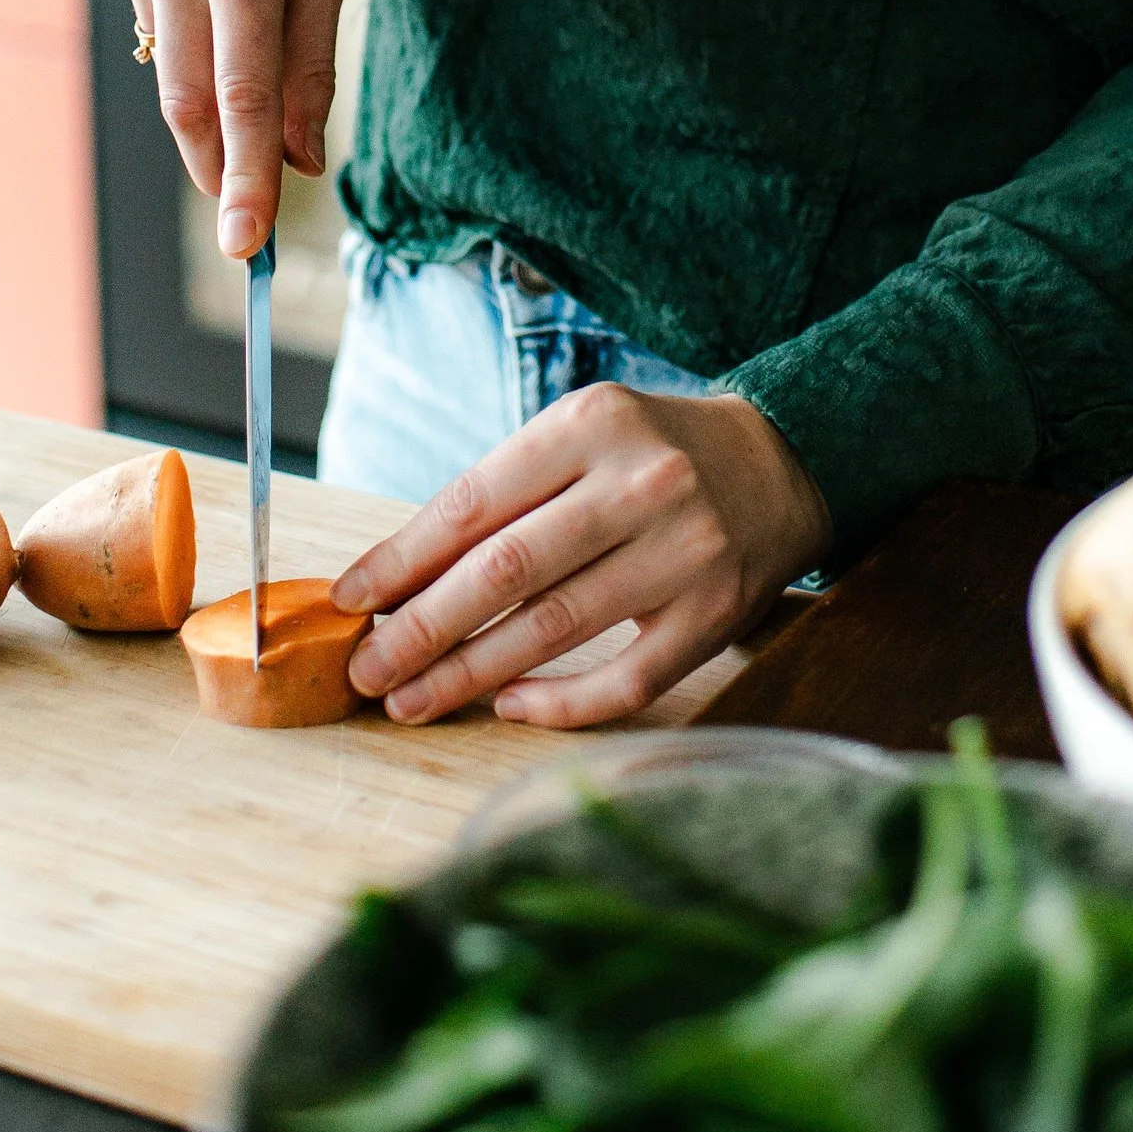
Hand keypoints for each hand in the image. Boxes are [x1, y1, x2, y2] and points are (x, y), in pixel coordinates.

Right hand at [102, 0, 369, 259]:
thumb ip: (310, 60)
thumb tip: (298, 158)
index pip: (241, 94)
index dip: (243, 178)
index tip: (248, 245)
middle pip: (188, 97)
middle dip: (218, 168)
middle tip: (249, 224)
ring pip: (167, 69)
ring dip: (206, 118)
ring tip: (247, 133)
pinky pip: (156, 24)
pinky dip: (191, 53)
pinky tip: (222, 27)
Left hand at [331, 383, 832, 727]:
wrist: (782, 462)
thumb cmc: (650, 453)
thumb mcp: (581, 437)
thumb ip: (506, 495)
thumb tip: (401, 577)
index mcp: (592, 424)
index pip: (474, 502)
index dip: (402, 559)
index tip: (350, 601)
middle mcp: (640, 483)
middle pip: (508, 570)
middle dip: (423, 628)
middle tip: (368, 670)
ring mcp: (684, 551)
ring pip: (556, 628)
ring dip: (471, 672)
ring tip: (412, 700)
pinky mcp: (714, 614)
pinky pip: (626, 679)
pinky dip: (560, 702)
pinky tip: (509, 706)